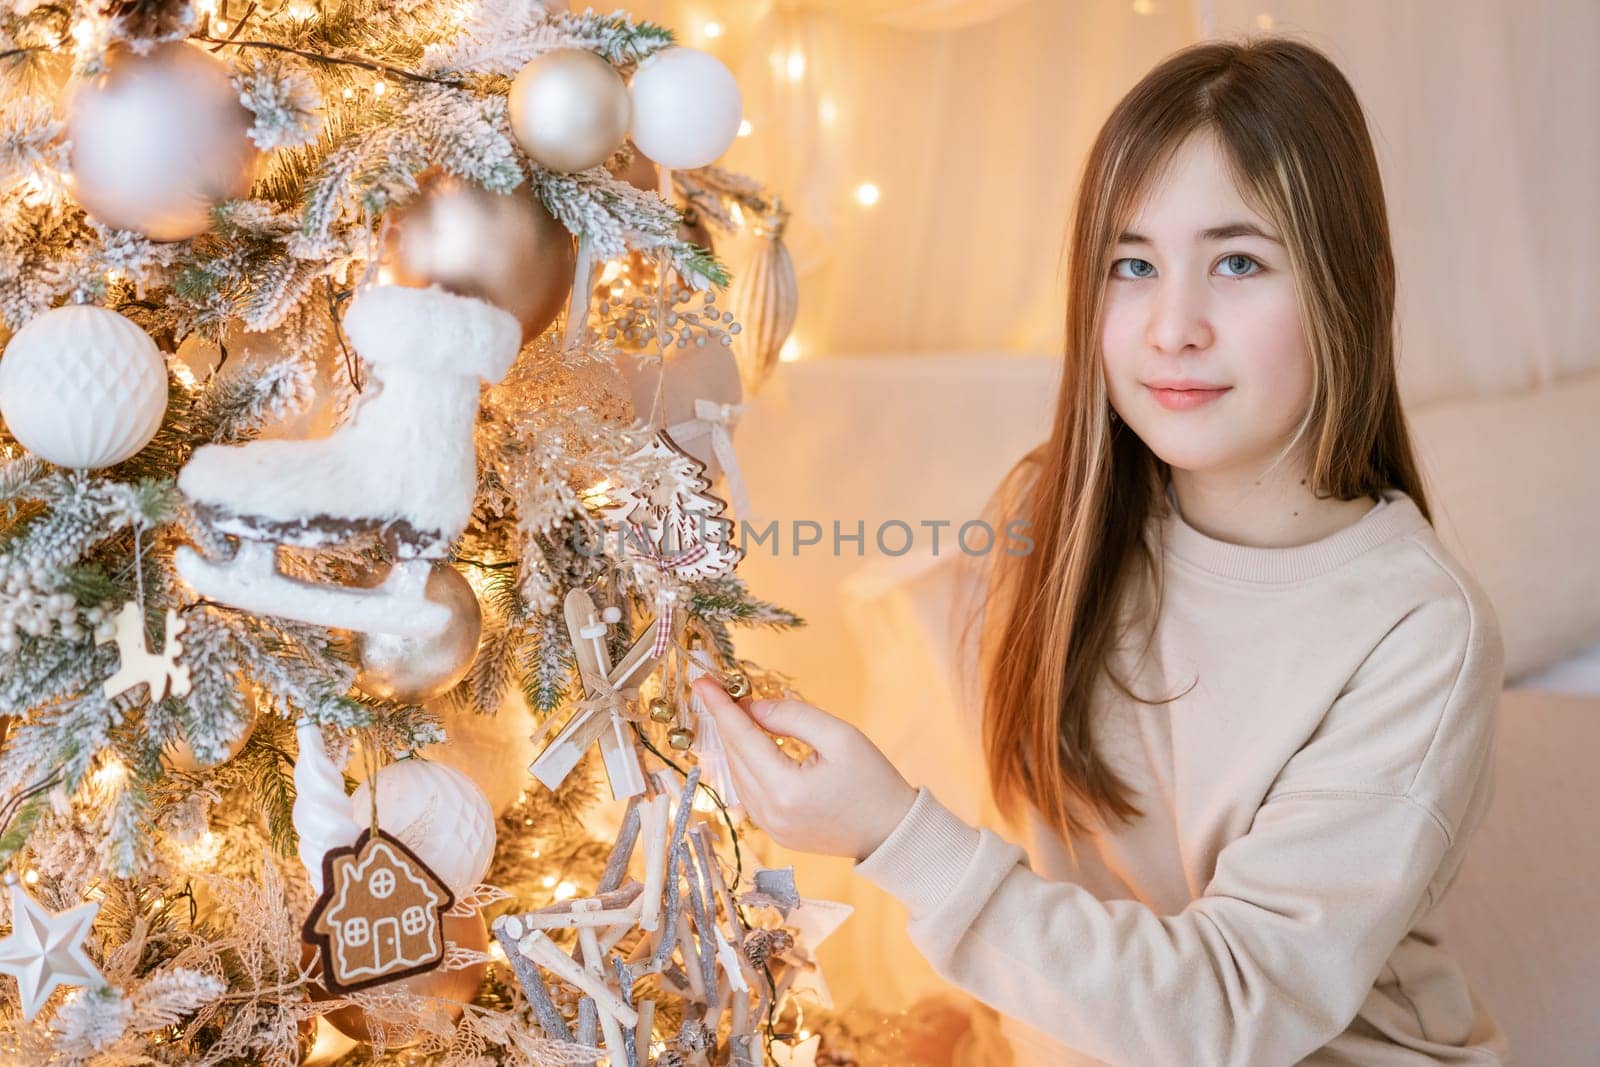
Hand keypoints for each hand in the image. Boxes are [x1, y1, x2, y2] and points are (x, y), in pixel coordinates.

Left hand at [692, 677, 917, 861]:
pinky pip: (749, 793)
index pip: (741, 738)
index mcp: (784, 790)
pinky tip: (750, 744)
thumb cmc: (874, 782)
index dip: (720, 706)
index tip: (702, 681)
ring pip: (738, 775)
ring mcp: (771, 828)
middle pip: (735, 757)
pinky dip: (746, 765)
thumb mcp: (841, 737)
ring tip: (735, 711)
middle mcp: (770, 813)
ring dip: (735, 742)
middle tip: (718, 688)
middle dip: (725, 720)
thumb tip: (754, 708)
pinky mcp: (777, 834)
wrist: (893, 833)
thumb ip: (793, 717)